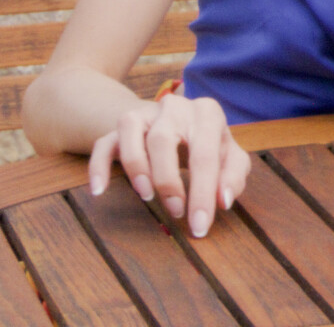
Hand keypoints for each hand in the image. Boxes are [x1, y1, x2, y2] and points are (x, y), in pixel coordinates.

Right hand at [88, 93, 250, 238]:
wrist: (179, 120)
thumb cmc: (208, 144)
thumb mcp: (230, 157)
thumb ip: (234, 176)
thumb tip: (223, 200)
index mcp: (207, 113)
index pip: (205, 154)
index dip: (203, 193)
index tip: (199, 226)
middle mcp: (174, 106)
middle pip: (162, 140)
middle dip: (167, 180)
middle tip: (175, 212)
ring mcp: (145, 113)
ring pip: (130, 133)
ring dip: (136, 168)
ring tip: (147, 196)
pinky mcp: (121, 126)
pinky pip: (104, 142)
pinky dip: (99, 165)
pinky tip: (99, 190)